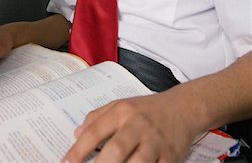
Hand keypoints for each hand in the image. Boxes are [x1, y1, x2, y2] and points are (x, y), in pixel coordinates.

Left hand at [62, 90, 198, 162]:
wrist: (183, 107)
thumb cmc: (148, 109)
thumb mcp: (121, 104)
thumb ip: (98, 116)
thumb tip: (76, 133)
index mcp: (123, 111)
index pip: (95, 131)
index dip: (78, 150)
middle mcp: (139, 125)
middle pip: (116, 149)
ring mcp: (156, 142)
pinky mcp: (171, 157)